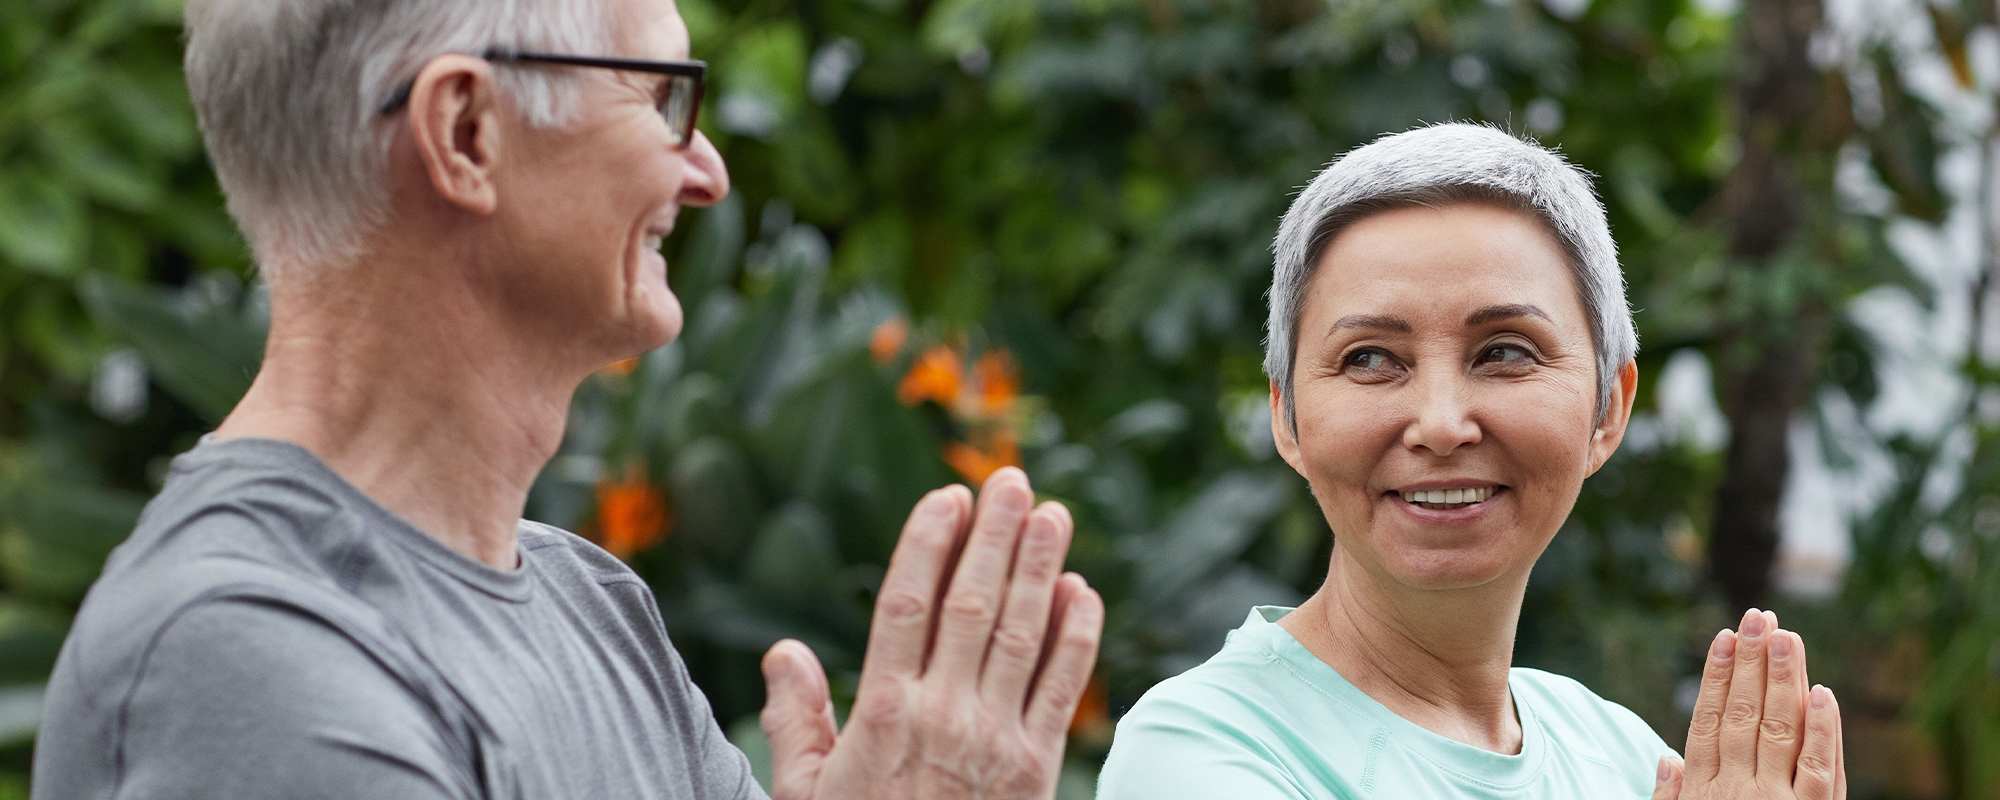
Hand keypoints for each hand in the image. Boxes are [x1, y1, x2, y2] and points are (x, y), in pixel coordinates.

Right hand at [757, 467, 1104, 799]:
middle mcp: (942, 716)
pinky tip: (1082, 591)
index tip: (946, 498)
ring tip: (1055, 515)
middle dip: (995, 537)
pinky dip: (1076, 637)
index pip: (906, 604)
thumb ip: (799, 720)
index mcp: (882, 713)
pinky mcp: (1038, 770)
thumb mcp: (804, 794)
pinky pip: (1062, 690)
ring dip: (1041, 568)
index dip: (928, 544)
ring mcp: (995, 741)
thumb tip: (784, 651)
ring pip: (1022, 635)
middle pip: (971, 605)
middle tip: (1013, 479)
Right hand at [1653, 609, 1845, 799]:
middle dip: (1750, 661)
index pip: (1709, 721)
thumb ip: (1671, 797)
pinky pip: (1820, 767)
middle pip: (1745, 715)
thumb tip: (1667, 759)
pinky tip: (1822, 692)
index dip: (1716, 676)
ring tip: (1785, 636)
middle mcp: (1739, 791)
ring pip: (1781, 730)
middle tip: (1757, 618)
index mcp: (1704, 791)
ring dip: (1783, 679)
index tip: (1724, 637)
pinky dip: (1823, 728)